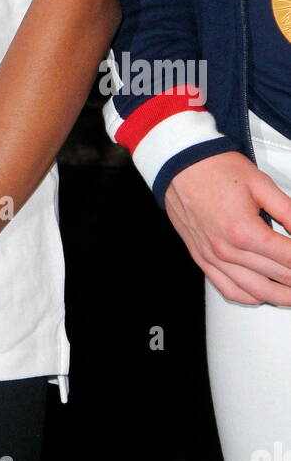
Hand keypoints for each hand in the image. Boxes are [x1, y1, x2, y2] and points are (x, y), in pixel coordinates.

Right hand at [165, 151, 290, 304]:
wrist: (180, 163)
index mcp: (244, 230)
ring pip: (257, 292)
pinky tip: (263, 293)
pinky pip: (229, 290)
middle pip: (279, 277)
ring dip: (282, 295)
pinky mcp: (202, 258)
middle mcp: (227, 249)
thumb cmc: (215, 169)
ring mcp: (213, 257)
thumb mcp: (261, 184)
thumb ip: (288, 211)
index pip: (290, 258)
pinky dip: (251, 297)